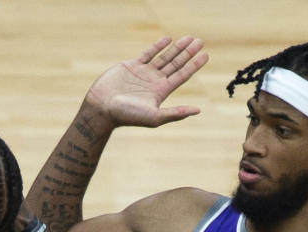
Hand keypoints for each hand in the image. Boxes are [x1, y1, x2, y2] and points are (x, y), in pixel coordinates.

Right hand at [84, 35, 208, 128]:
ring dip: (176, 48)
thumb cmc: (127, 115)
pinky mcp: (131, 66)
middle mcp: (155, 81)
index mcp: (162, 92)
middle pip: (176, 64)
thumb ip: (176, 113)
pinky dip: (157, 46)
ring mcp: (143, 73)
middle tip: (200, 42)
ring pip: (164, 57)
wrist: (102, 107)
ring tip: (189, 38)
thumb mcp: (155, 116)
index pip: (182, 75)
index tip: (206, 55)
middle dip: (188, 53)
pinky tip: (167, 39)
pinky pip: (147, 54)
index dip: (194, 65)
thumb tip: (198, 111)